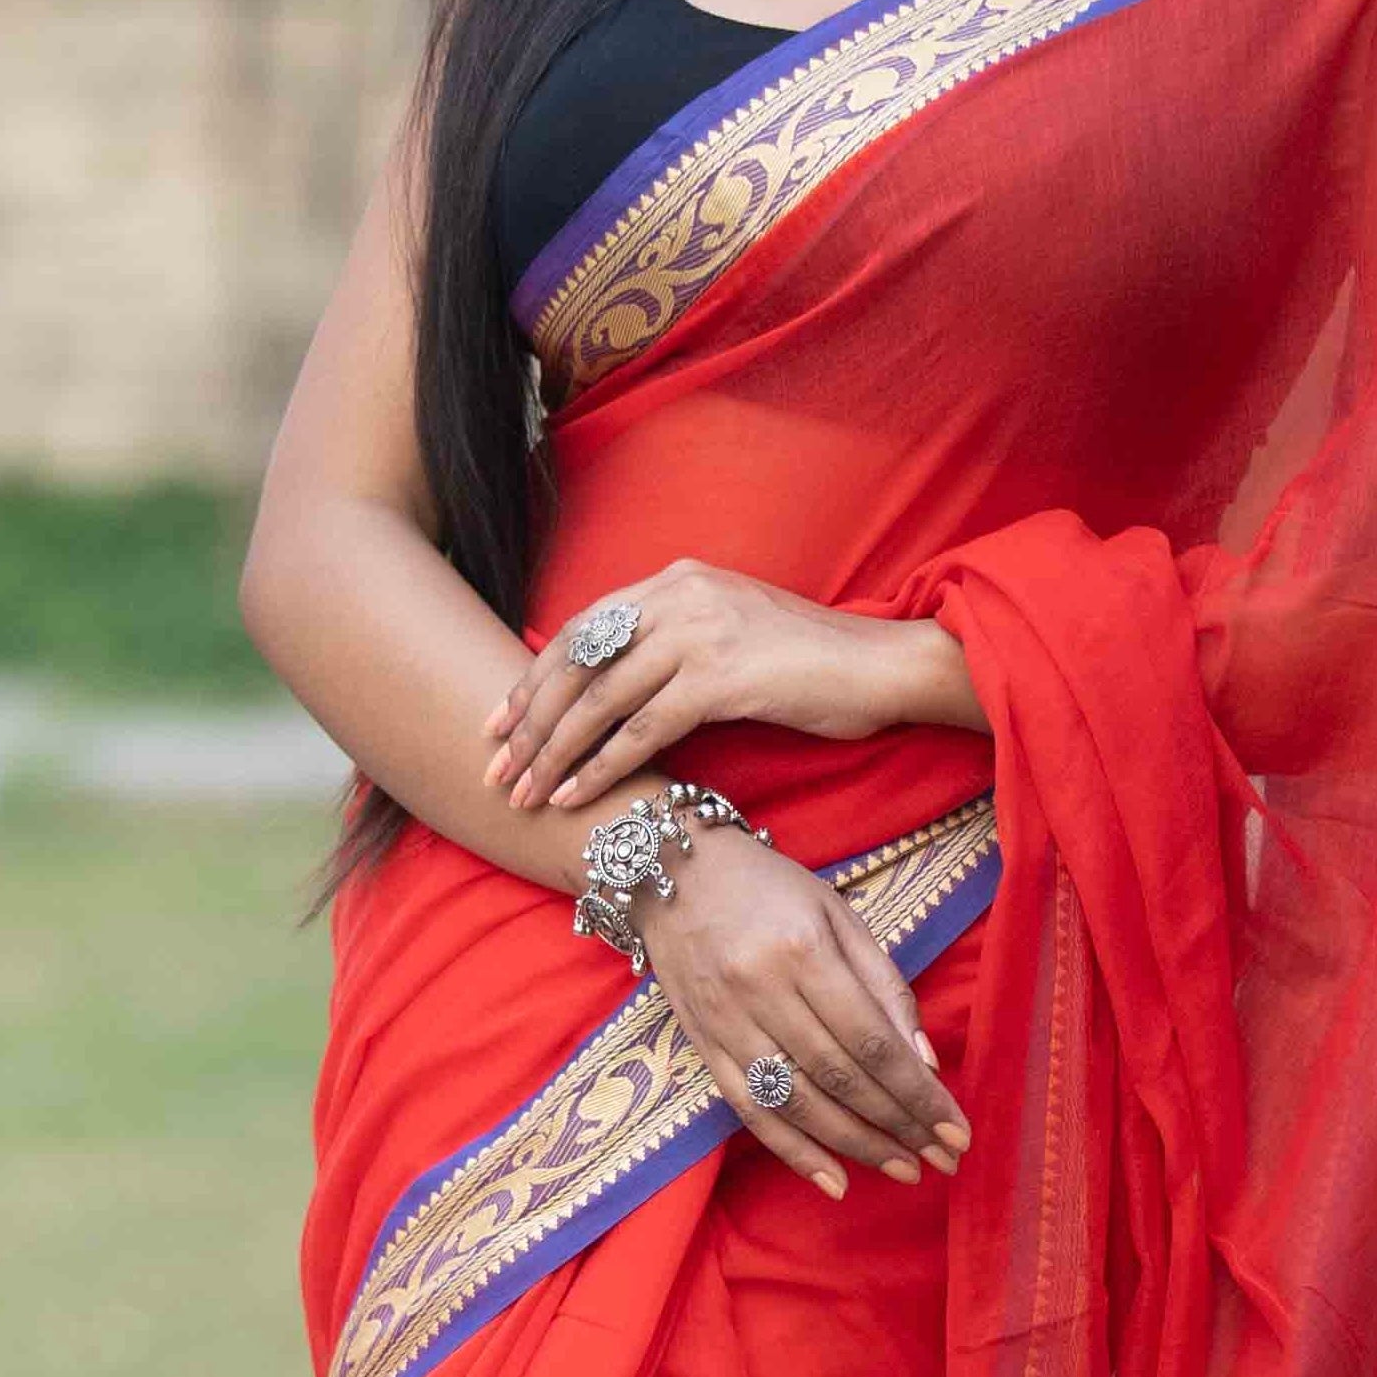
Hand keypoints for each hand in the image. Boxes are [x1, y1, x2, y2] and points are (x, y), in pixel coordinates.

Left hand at [486, 564, 977, 812]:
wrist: (883, 664)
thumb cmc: (812, 661)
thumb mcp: (732, 631)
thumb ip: (675, 642)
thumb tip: (616, 685)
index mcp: (675, 580)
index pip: (582, 629)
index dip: (534, 678)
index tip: (500, 721)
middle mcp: (679, 596)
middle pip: (578, 662)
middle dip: (529, 721)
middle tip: (493, 766)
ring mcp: (698, 632)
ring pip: (600, 699)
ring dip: (554, 753)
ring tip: (524, 794)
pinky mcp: (720, 676)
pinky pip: (640, 729)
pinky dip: (601, 767)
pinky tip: (575, 796)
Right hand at [631, 822, 970, 1199]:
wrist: (669, 874)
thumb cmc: (769, 888)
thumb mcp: (838, 916)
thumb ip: (883, 986)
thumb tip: (923, 1062)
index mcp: (803, 952)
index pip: (872, 1040)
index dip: (917, 1093)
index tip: (955, 1128)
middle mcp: (761, 993)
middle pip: (840, 1078)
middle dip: (899, 1126)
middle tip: (944, 1159)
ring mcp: (726, 1025)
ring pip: (799, 1103)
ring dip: (857, 1147)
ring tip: (903, 1171)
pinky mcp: (702, 1048)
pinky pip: (751, 1112)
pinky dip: (794, 1152)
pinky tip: (835, 1182)